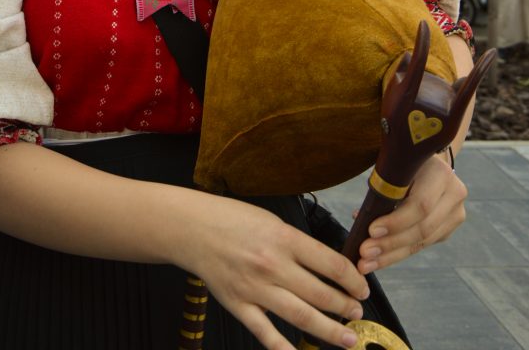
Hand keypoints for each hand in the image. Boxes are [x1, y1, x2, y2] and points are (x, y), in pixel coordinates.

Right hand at [181, 195, 369, 348]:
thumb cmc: (233, 220)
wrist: (194, 229)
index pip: (330, 263)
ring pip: (300, 316)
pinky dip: (283, 348)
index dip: (352, 280)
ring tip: (348, 339)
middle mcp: (273, 265)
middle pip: (320, 294)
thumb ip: (297, 244)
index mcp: (284, 238)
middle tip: (358, 314)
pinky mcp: (239, 305)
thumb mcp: (272, 221)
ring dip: (328, 330)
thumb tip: (327, 267)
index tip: (362, 288)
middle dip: (345, 307)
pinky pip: (265, 332)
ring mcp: (255, 288)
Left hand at [356, 154, 466, 273]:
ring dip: (392, 255)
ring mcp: (456, 212)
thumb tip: (359, 218)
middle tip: (364, 254)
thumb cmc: (404, 162)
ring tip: (367, 262)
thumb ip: (382, 188)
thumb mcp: (395, 166)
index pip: (421, 205)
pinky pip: (423, 244)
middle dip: (390, 244)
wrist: (428, 160)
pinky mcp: (450, 227)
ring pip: (423, 241)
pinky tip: (380, 259)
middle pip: (423, 228)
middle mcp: (454, 193)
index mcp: (440, 172)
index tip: (371, 230)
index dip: (396, 221)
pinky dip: (399, 252)